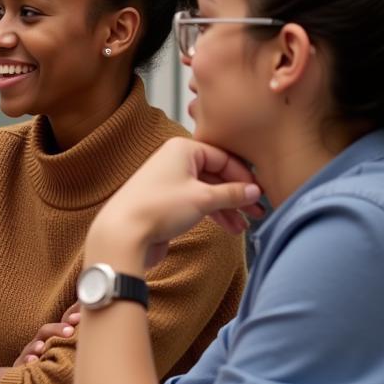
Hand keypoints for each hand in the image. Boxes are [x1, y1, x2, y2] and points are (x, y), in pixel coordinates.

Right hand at [13, 304, 80, 366]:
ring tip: (42, 347)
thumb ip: (85, 345)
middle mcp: (42, 343)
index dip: (70, 315)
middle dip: (57, 330)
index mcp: (57, 338)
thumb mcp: (73, 356)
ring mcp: (31, 354)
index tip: (81, 317)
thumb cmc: (60, 370)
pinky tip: (33, 361)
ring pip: (33, 345)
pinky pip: (22, 362)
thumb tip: (113, 338)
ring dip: (38, 344)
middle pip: (46, 331)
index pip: (63, 322)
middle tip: (70, 331)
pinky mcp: (21, 367)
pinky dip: (28, 360)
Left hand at [89, 138, 263, 267]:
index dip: (244, 177)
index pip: (223, 158)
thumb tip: (253, 191)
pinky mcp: (165, 204)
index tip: (259, 194)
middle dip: (237, 195)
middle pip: (216, 175)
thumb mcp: (203, 199)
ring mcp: (169, 183)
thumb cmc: (158, 208)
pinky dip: (213, 215)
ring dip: (227, 208)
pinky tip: (229, 228)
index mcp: (182, 149)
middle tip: (258, 212)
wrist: (123, 234)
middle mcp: (175, 162)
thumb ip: (232, 194)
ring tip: (244, 226)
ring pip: (207, 192)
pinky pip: (196, 204)